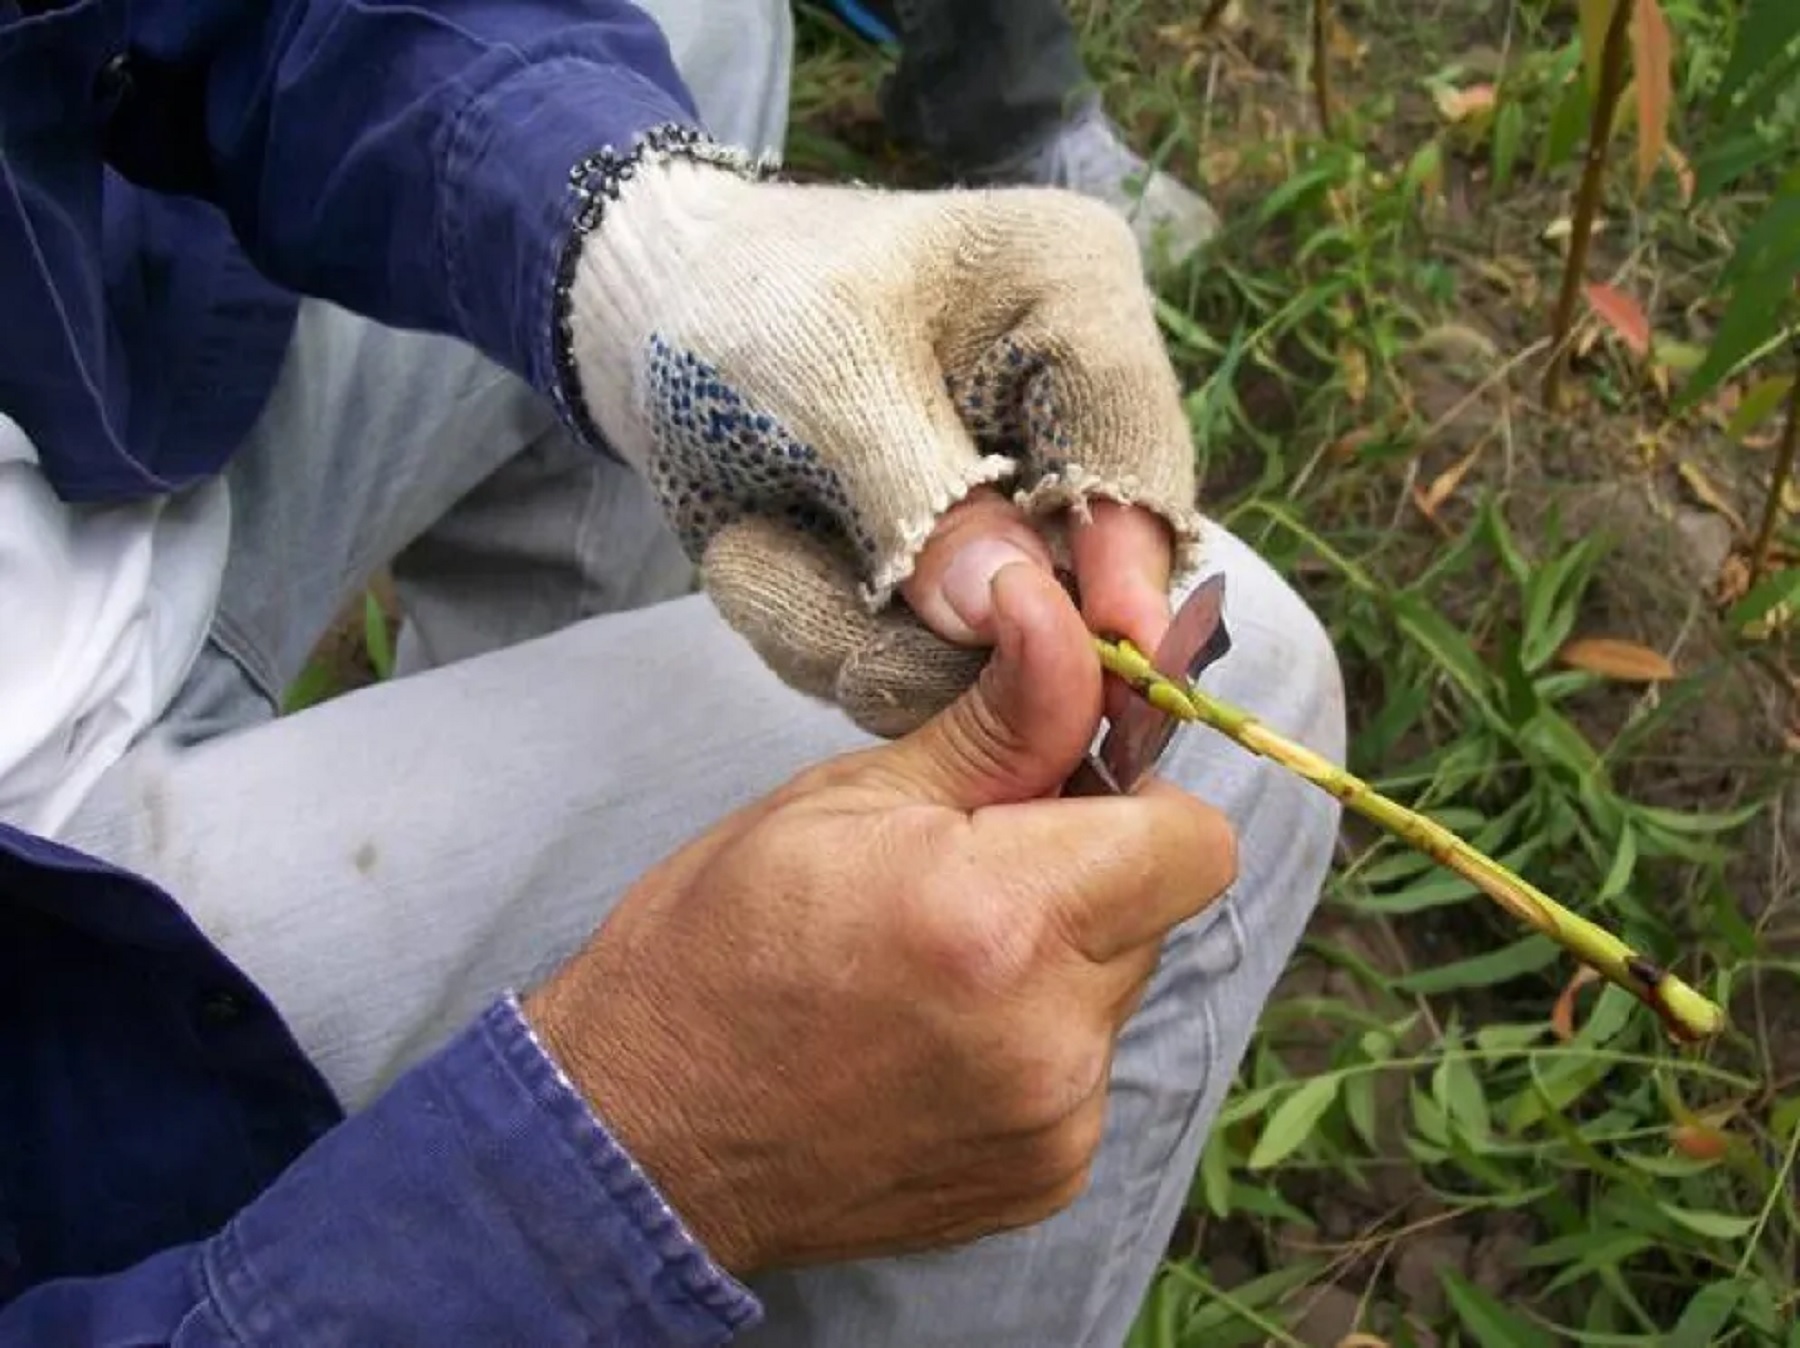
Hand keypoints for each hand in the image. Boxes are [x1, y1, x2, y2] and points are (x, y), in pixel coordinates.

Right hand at [523, 563, 1235, 1273]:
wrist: (642, 1134)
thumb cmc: (717, 947)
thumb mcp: (845, 798)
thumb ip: (1000, 722)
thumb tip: (1069, 622)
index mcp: (1002, 918)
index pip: (1192, 841)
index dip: (1140, 800)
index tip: (1066, 794)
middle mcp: (1051, 1036)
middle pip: (1154, 912)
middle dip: (1085, 874)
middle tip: (968, 873)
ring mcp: (1053, 1124)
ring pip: (1118, 992)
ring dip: (1059, 961)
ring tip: (936, 964)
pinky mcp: (1045, 1180)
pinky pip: (1085, 1074)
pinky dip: (1034, 1042)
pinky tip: (933, 1037)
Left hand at [564, 140, 1199, 735]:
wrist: (652, 321)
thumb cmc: (744, 301)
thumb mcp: (824, 379)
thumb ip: (922, 499)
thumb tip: (1010, 616)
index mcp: (1074, 300)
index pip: (1138, 452)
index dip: (1126, 568)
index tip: (1109, 658)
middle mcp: (1068, 418)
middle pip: (1084, 580)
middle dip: (954, 628)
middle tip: (841, 606)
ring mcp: (1013, 511)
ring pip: (996, 649)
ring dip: (863, 633)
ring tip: (756, 549)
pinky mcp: (954, 581)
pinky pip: (922, 665)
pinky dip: (827, 633)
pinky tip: (758, 556)